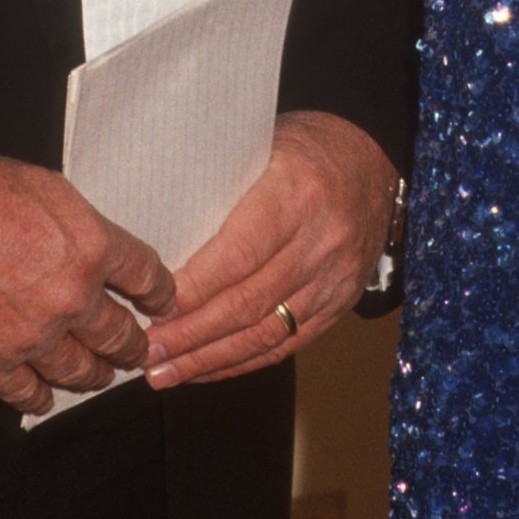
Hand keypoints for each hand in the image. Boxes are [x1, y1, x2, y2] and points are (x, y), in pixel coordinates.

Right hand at [0, 151, 175, 418]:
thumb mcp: (42, 187)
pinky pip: (28, 394)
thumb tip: (89, 243)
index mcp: (91, 247)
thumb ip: (77, 224)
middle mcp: (72, 298)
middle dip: (133, 344)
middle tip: (137, 348)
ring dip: (95, 373)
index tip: (162, 302)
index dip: (160, 294)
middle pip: (121, 335)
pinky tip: (43, 396)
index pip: (147, 278)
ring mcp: (33, 337)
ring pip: (82, 371)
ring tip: (99, 373)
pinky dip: (39, 397)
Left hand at [144, 111, 397, 389]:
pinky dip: (243, 362)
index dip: (193, 289)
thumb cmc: (305, 147)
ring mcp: (336, 278)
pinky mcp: (341, 303)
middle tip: (145, 350)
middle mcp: (323, 241)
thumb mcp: (261, 145)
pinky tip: (205, 370)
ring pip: (266, 333)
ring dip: (210, 358)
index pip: (239, 254)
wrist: (373, 159)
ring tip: (165, 373)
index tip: (151, 307)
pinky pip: (288, 344)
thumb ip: (216, 188)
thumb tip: (152, 236)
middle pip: (248, 303)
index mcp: (299, 193)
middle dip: (191, 334)